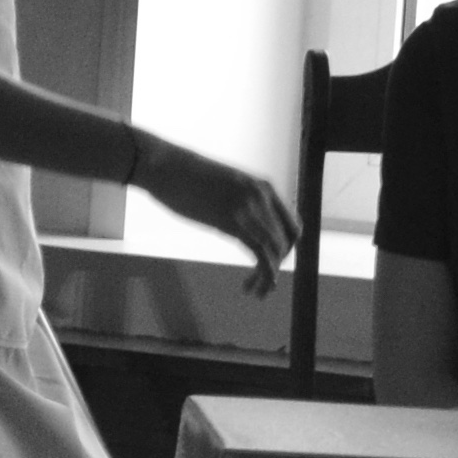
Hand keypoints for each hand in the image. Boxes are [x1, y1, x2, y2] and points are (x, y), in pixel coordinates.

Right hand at [133, 134, 297, 296]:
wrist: (165, 165)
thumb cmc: (184, 175)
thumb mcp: (222, 185)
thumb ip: (237, 201)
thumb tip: (236, 219)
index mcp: (263, 186)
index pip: (292, 224)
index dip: (285, 249)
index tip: (271, 263)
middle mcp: (262, 196)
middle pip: (286, 241)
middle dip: (277, 265)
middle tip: (260, 283)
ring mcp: (249, 208)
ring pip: (276, 250)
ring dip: (269, 277)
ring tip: (255, 292)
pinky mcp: (233, 222)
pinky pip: (261, 255)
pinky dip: (263, 276)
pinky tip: (251, 289)